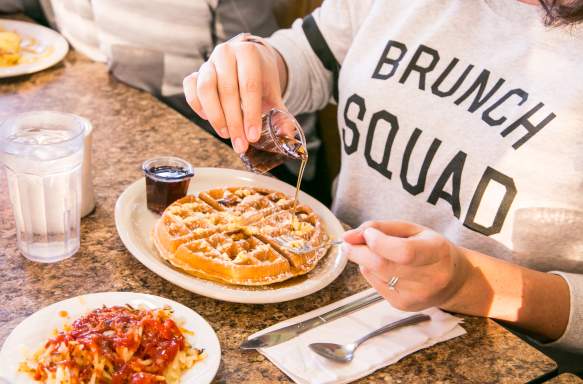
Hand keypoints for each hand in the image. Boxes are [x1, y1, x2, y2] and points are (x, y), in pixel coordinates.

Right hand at [183, 34, 287, 153]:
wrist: (247, 61)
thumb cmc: (260, 78)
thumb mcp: (273, 93)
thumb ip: (281, 114)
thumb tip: (287, 136)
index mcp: (249, 54)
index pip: (249, 86)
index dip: (251, 114)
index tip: (253, 136)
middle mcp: (226, 53)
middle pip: (228, 90)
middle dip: (234, 122)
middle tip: (240, 143)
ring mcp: (208, 62)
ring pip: (206, 89)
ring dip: (215, 116)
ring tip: (226, 134)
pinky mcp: (195, 72)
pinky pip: (191, 89)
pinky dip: (198, 106)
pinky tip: (208, 120)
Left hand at [343, 221, 470, 311]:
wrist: (454, 281)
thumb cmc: (431, 248)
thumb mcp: (412, 229)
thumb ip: (380, 227)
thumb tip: (348, 236)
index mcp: (437, 253)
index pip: (404, 252)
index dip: (378, 241)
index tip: (368, 233)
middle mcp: (429, 279)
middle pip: (382, 265)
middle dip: (358, 250)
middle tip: (351, 241)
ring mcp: (415, 296)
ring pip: (374, 274)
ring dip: (364, 260)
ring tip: (374, 252)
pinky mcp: (402, 305)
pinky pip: (374, 284)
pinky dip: (371, 272)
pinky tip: (383, 267)